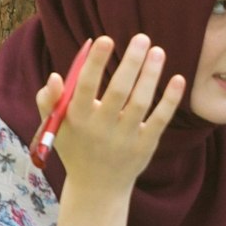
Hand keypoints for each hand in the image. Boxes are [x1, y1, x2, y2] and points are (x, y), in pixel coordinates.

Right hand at [36, 34, 181, 191]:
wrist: (97, 187)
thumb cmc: (74, 147)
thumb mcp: (54, 127)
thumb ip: (47, 100)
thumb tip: (55, 76)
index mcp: (76, 119)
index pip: (85, 87)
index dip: (94, 63)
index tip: (104, 38)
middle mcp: (101, 129)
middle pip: (118, 91)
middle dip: (130, 63)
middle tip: (142, 38)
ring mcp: (125, 139)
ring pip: (140, 103)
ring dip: (150, 75)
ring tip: (158, 51)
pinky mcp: (145, 146)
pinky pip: (159, 120)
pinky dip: (170, 100)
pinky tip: (178, 79)